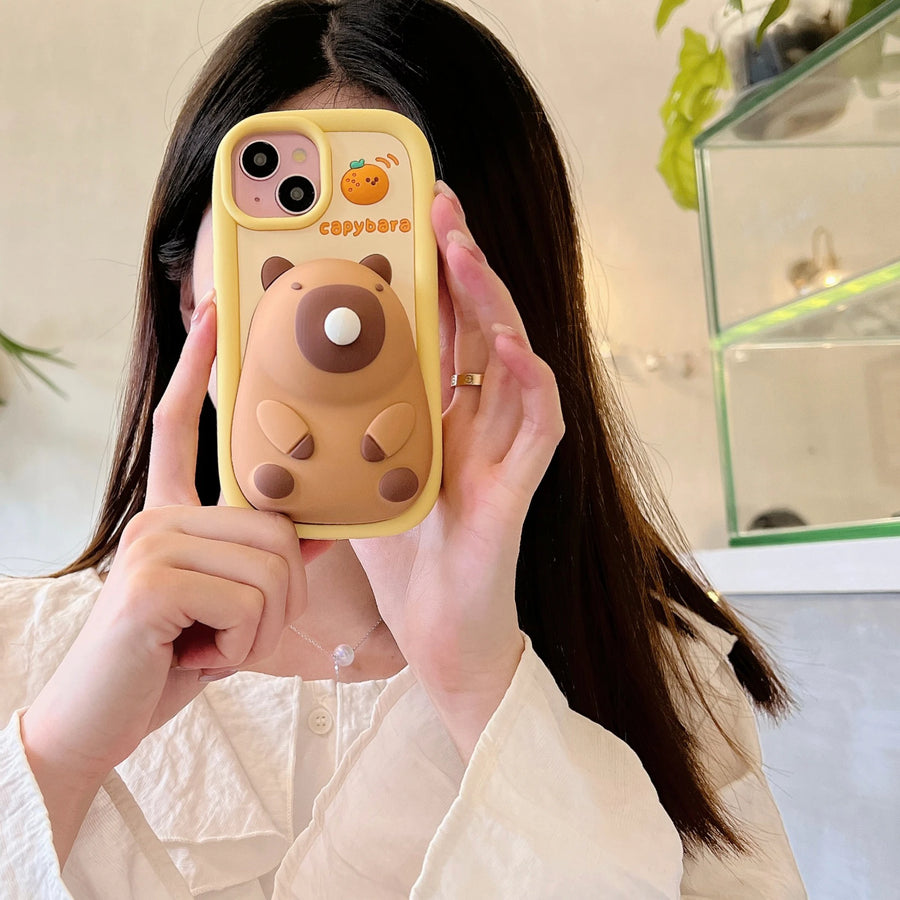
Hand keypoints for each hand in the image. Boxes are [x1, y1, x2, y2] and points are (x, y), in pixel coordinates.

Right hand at [21, 296, 328, 863]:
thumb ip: (267, 560)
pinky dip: (244, 644)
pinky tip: (201, 656)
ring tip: (217, 646)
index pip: (185, 425)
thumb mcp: (232, 605)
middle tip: (236, 634)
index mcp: (171, 512)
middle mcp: (157, 514)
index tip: (214, 310)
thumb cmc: (172, 657)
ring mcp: (152, 540)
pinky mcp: (153, 578)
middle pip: (278, 529)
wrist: (102, 722)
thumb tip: (326, 529)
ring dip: (263, 628)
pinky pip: (251, 600)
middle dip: (281, 599)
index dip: (200, 366)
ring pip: (273, 567)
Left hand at [352, 184, 564, 757]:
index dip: (430, 275)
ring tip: (464, 251)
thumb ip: (330, 431)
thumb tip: (268, 383)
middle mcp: (477, 422)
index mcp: (439, 415)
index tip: (407, 222)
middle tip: (438, 206)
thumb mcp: (354, 478)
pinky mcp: (519, 487)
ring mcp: (503, 450)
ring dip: (492, 303)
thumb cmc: (399, 558)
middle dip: (460, 263)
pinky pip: (540, 424)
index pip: (440, 329)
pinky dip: (529, 383)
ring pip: (512, 359)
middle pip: (478, 326)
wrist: (435, 633)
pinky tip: (505, 346)